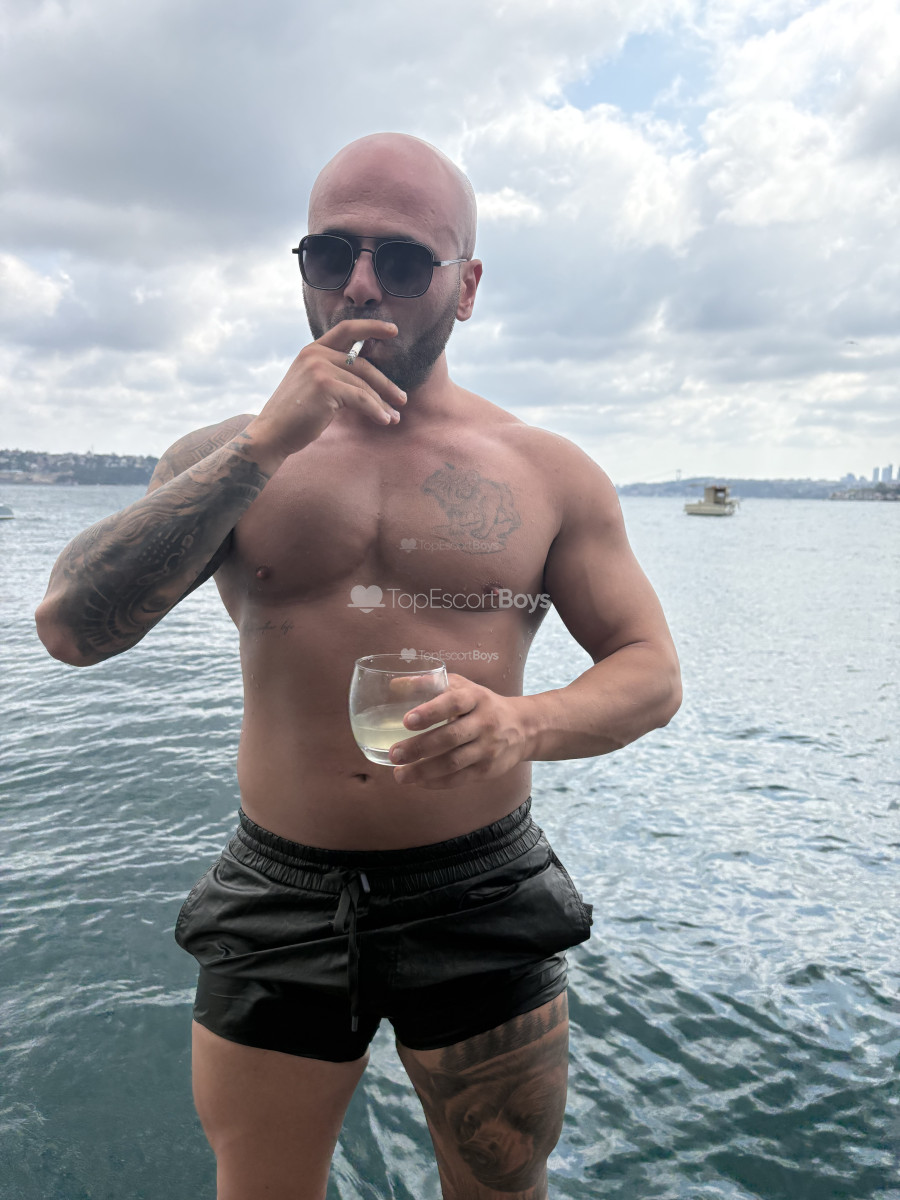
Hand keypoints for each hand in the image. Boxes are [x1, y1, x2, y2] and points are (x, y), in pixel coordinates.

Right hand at [244, 319, 406, 463]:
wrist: (272, 434)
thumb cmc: (295, 416)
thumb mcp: (314, 386)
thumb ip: (335, 376)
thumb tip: (370, 383)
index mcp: (313, 350)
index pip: (347, 330)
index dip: (372, 327)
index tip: (394, 330)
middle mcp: (316, 354)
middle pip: (363, 365)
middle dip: (386, 384)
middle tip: (402, 399)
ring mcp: (320, 368)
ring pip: (364, 385)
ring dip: (382, 403)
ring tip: (395, 418)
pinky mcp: (326, 386)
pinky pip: (361, 399)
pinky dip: (376, 411)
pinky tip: (384, 421)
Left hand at [389, 675, 529, 788]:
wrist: (523, 728)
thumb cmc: (481, 704)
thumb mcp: (463, 687)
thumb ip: (431, 683)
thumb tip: (395, 684)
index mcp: (475, 698)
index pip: (453, 703)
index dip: (430, 712)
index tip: (406, 720)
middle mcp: (484, 723)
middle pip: (450, 737)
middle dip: (419, 748)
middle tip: (394, 754)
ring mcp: (487, 748)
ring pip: (453, 762)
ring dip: (423, 771)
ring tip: (399, 774)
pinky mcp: (487, 770)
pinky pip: (459, 779)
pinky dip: (436, 782)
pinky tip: (418, 781)